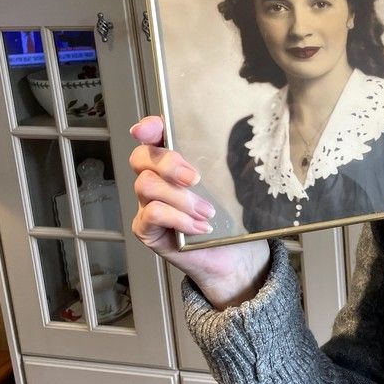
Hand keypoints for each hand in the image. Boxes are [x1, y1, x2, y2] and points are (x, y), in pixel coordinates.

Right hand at [129, 115, 269, 308]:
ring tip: (207, 211)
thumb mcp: (232, 186)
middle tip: (195, 179)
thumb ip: (229, 163)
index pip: (154, 136)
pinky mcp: (146, 228)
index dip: (149, 128)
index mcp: (174, 161)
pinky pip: (152, 213)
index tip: (152, 129)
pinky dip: (179, 219)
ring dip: (180, 198)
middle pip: (142, 157)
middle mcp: (156, 178)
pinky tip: (200, 227)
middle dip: (169, 164)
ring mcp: (147, 203)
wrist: (233, 256)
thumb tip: (242, 141)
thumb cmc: (231, 218)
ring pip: (146, 185)